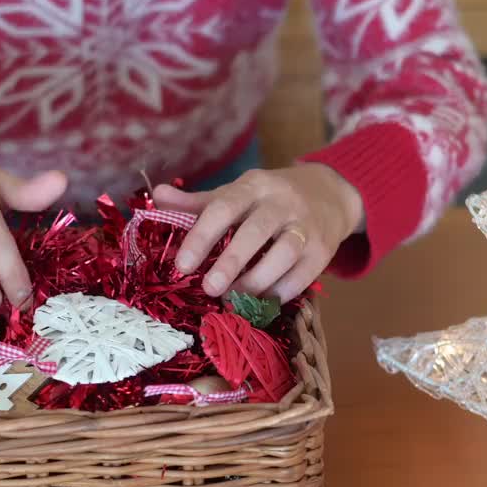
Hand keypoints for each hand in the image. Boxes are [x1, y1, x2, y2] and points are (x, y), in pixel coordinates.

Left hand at [152, 164, 364, 301]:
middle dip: (231, 262)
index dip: (202, 236)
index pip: (224, 207)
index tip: (182, 264)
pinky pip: (303, 275)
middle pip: (256, 231)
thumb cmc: (269, 200)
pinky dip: (281, 291)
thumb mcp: (236, 194)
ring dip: (257, 280)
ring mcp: (307, 225)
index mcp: (254, 185)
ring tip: (234, 298)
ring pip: (284, 253)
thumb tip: (157, 196)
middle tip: (209, 289)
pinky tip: (262, 300)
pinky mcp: (324, 249)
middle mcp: (282, 201)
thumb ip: (198, 202)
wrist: (329, 193)